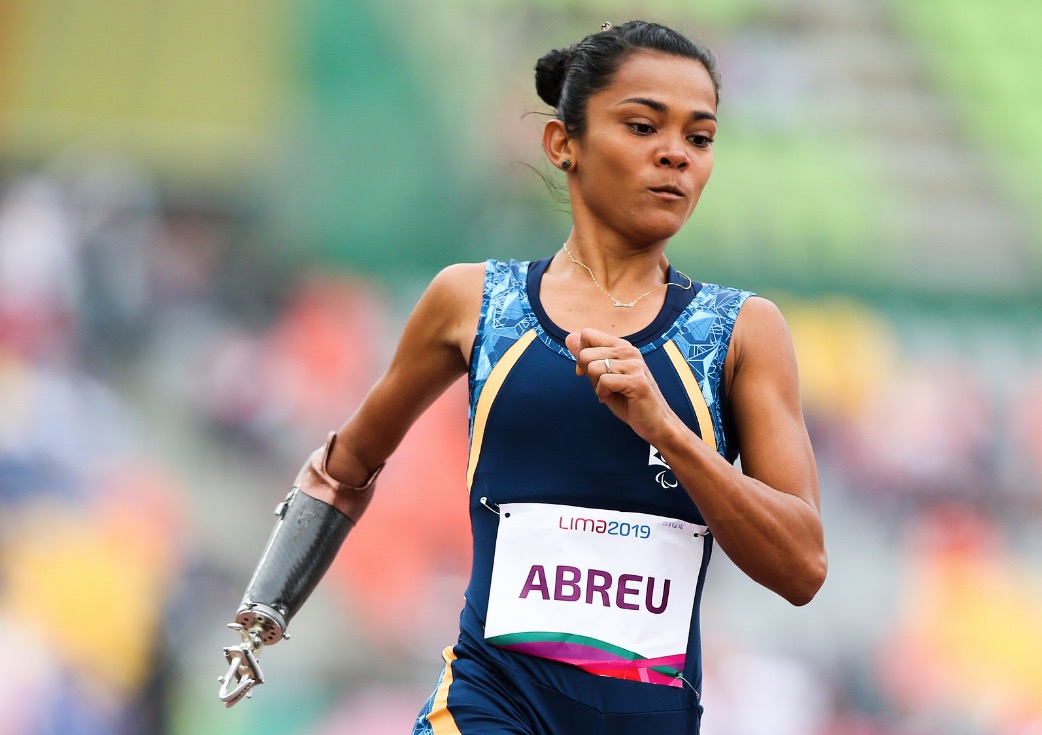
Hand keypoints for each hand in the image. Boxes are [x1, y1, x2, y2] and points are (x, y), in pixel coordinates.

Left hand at [565, 328, 679, 443]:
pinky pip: (604, 381)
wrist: (654, 422)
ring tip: (611, 393)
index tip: (589, 373)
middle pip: (585, 354)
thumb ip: (586, 358)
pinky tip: (613, 399)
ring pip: (593, 368)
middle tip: (605, 387)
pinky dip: (603, 394)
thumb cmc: (627, 400)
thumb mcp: (601, 377)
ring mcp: (635, 365)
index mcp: (621, 346)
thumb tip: (569, 337)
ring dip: (596, 386)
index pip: (587, 334)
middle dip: (588, 375)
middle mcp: (629, 350)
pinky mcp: (637, 381)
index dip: (580, 355)